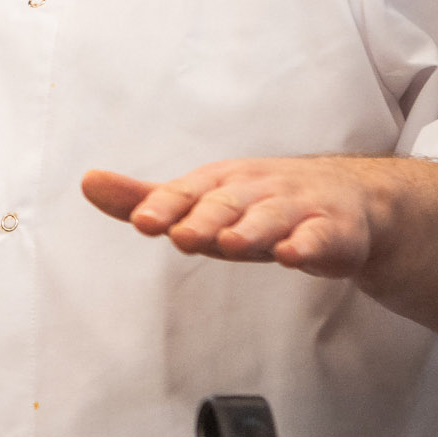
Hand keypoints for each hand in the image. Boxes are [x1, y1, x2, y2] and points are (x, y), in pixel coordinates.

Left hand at [81, 159, 385, 277]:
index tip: (141, 221)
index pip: (187, 193)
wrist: (349, 200)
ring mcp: (297, 208)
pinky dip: (307, 244)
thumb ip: (148, 198)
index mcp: (221, 182)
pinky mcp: (333, 231)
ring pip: (272, 217)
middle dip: (205, 218)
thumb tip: (88, 182)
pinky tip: (291, 254)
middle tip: (181, 235)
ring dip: (252, 228)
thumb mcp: (204, 200)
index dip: (164, 206)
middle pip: (228, 203)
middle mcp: (256, 189)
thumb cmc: (260, 203)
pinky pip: (320, 237)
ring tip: (230, 242)